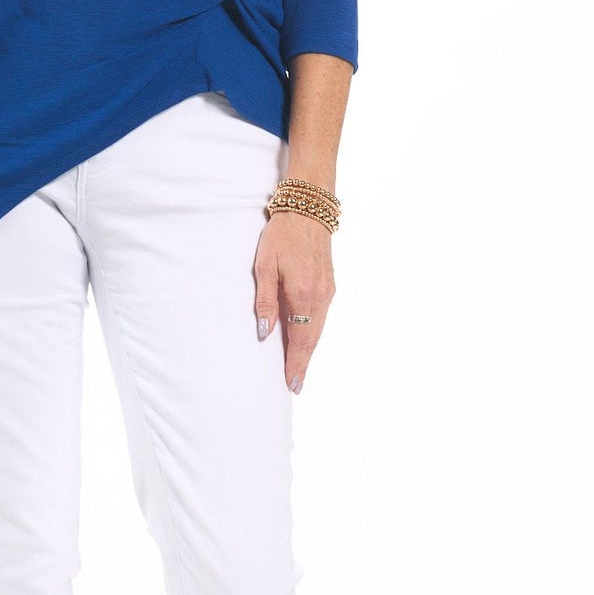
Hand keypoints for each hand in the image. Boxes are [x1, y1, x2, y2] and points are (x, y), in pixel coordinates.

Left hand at [253, 209, 334, 392]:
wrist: (309, 210)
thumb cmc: (282, 235)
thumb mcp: (265, 265)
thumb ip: (265, 301)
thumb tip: (264, 332)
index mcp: (303, 294)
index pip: (300, 339)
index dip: (296, 363)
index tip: (291, 383)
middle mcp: (320, 297)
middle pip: (312, 339)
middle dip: (303, 363)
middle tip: (295, 385)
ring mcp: (327, 291)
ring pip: (318, 329)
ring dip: (308, 350)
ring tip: (298, 369)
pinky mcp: (329, 285)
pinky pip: (321, 317)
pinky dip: (313, 333)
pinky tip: (305, 340)